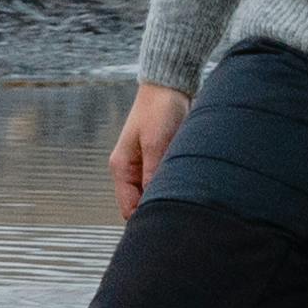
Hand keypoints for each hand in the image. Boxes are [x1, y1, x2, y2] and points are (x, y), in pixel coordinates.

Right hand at [108, 80, 188, 214]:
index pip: (128, 208)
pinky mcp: (156, 161)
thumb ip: (152, 174)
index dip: (146, 218)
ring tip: (185, 196)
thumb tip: (150, 204)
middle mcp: (129, 171)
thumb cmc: (160, 110)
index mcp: (121, 168)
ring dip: (166, 197)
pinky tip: (186, 185)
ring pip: (152, 196)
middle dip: (157, 209)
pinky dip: (172, 186)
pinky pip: (162, 183)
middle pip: (139, 205)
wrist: (170, 86)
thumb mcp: (156, 144)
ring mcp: (142, 167)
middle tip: (181, 211)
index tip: (169, 220)